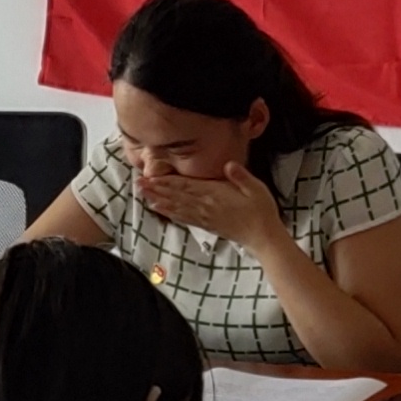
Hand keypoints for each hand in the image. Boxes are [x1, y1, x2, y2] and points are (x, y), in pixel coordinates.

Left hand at [136, 157, 288, 250]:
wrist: (263, 236)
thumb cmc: (261, 210)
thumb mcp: (256, 188)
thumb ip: (240, 176)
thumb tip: (228, 164)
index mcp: (215, 194)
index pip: (186, 186)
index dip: (167, 181)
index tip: (152, 176)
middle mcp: (205, 206)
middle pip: (176, 195)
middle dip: (156, 189)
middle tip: (138, 183)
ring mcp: (204, 217)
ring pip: (176, 207)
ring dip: (158, 200)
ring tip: (142, 194)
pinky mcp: (205, 225)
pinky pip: (183, 218)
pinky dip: (169, 213)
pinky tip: (159, 209)